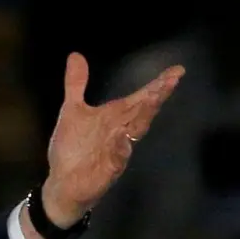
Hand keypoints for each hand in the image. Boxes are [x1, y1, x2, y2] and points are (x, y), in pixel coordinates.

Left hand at [39, 52, 183, 225]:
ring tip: (152, 100)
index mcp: (115, 117)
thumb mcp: (71, 112)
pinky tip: (123, 137)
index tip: (176, 71)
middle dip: (156, 97)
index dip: (158, 85)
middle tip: (171, 81)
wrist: (63, 183)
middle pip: (143, 112)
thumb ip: (76, 85)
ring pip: (134, 132)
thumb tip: (75, 55)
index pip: (141, 98)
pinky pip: (118, 157)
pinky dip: (121, 147)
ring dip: (143, 117)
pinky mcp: (108, 169)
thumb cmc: (72, 148)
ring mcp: (117, 150)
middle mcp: (121, 131)